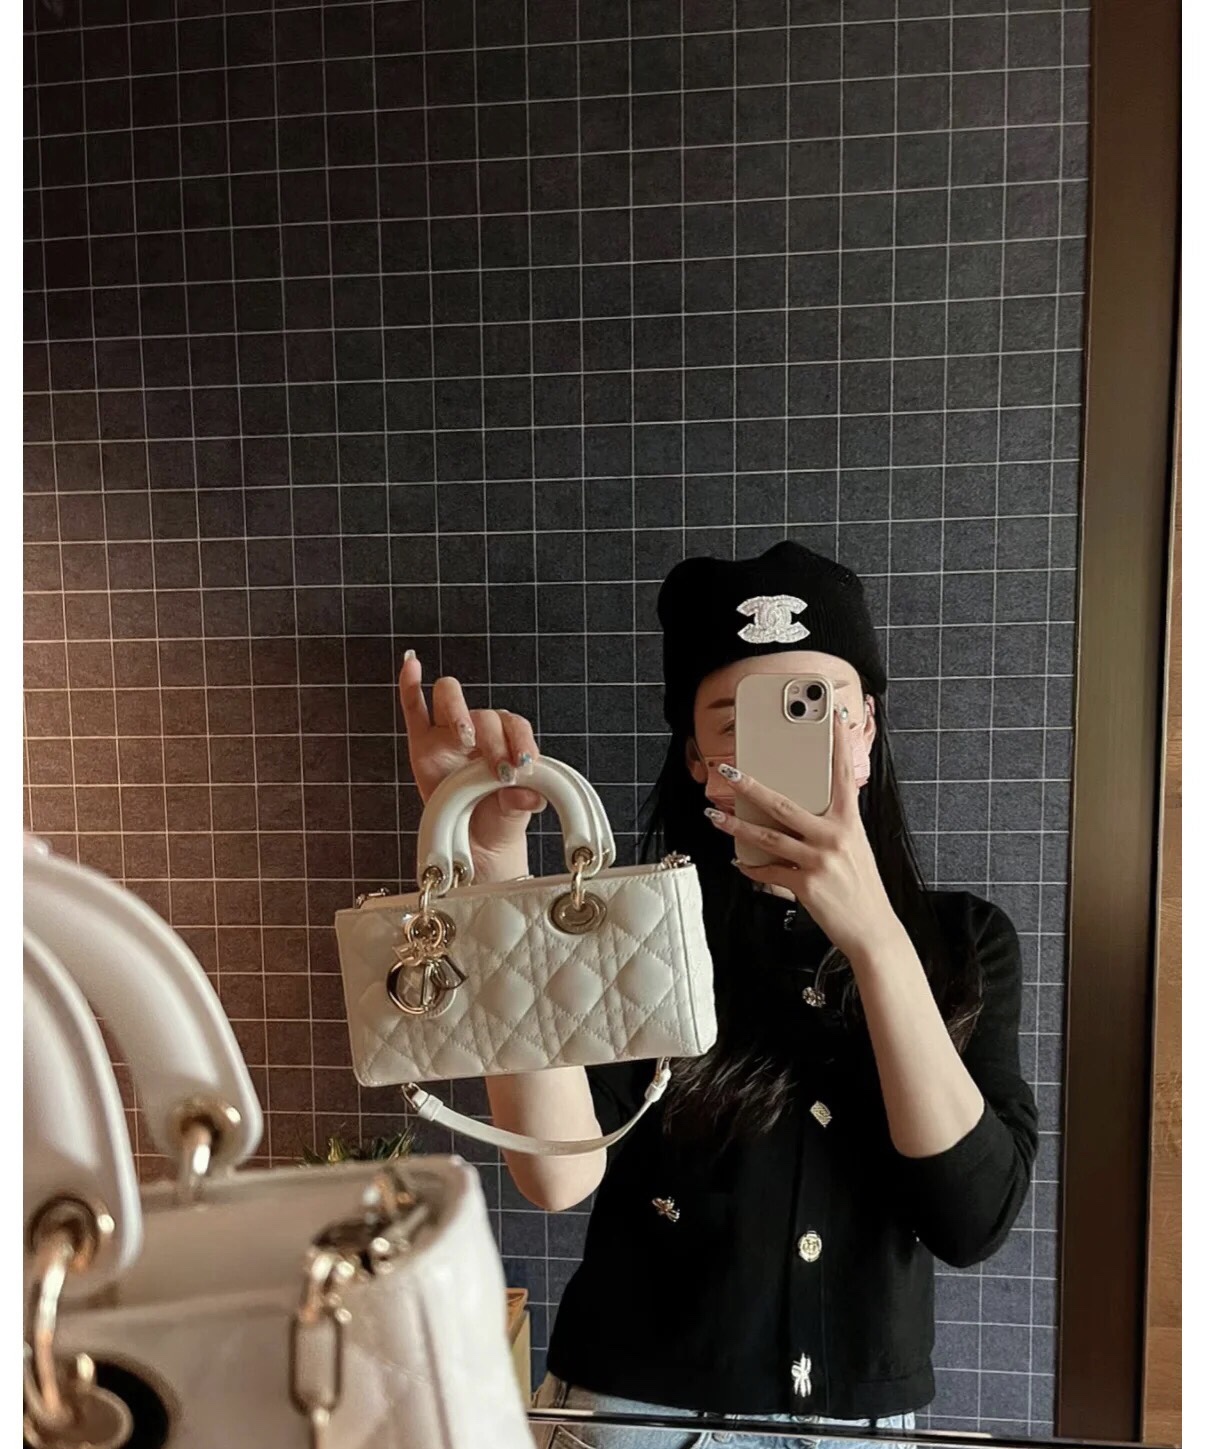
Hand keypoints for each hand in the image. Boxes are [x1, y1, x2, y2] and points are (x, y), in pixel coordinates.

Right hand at [398, 652, 544, 867]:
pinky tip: (411, 664)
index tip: (525, 766)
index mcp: (506, 740)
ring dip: (458, 711)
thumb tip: (529, 796)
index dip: (521, 741)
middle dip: (494, 741)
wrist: (472, 844)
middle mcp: (478, 730)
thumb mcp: (514, 817)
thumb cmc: (495, 821)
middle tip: (501, 772)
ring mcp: (446, 734)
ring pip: (449, 698)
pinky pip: (413, 708)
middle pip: (485, 714)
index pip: (515, 725)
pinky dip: (410, 683)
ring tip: (466, 737)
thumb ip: (521, 802)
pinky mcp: (421, 744)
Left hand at [704, 722, 902, 962]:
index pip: (844, 776)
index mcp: (850, 823)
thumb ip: (832, 828)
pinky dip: (751, 867)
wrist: (873, 930)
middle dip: (750, 786)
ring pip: (767, 837)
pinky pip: (768, 871)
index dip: (839, 746)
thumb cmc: (862, 888)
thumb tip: (801, 813)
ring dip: (735, 827)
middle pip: (783, 804)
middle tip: (728, 770)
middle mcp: (835, 837)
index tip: (834, 718)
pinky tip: (738, 863)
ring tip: (714, 816)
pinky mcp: (806, 885)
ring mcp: (819, 861)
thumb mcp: (855, 849)